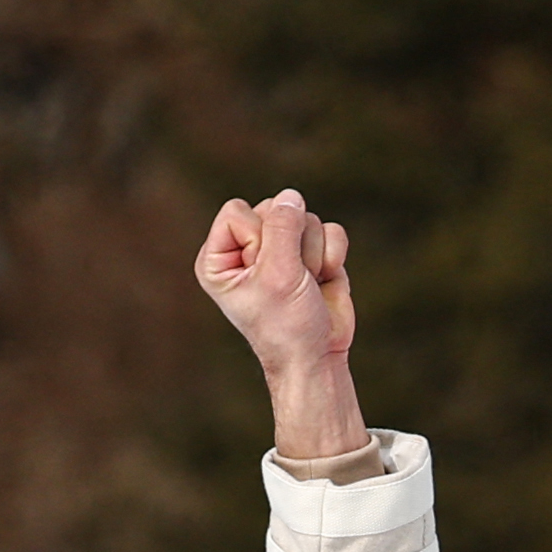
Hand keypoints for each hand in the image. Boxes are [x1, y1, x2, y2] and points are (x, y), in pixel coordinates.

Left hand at [196, 188, 367, 457]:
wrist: (317, 357)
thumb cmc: (286, 325)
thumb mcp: (277, 274)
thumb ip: (282, 227)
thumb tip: (292, 195)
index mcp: (219, 257)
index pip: (238, 211)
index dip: (259, 238)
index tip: (263, 275)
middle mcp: (247, 249)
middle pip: (274, 209)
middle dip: (290, 246)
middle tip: (288, 283)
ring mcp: (282, 249)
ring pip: (305, 218)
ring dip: (313, 256)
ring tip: (305, 286)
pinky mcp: (312, 253)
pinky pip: (330, 230)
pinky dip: (332, 257)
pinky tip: (322, 282)